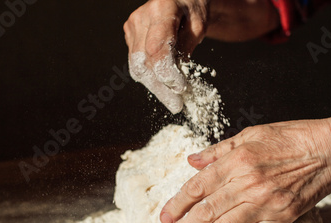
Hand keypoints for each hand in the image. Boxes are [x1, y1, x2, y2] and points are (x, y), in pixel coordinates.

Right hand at [123, 0, 279, 112]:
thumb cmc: (193, 9)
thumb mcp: (199, 27)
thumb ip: (186, 49)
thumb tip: (176, 78)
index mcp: (161, 10)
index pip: (157, 49)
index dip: (167, 73)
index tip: (181, 88)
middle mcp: (141, 18)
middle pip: (144, 63)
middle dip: (161, 88)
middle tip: (176, 105)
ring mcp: (132, 27)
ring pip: (137, 67)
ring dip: (156, 87)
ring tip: (172, 100)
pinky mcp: (130, 36)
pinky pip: (138, 64)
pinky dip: (151, 78)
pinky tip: (164, 86)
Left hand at [159, 120, 330, 222]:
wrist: (329, 150)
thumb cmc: (290, 138)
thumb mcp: (250, 134)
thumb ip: (218, 150)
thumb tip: (192, 160)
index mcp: (237, 161)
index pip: (197, 187)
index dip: (178, 204)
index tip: (165, 217)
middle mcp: (248, 183)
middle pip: (207, 212)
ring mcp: (266, 203)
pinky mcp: (283, 216)